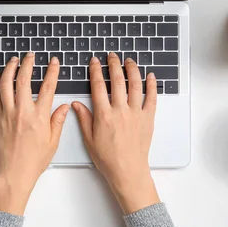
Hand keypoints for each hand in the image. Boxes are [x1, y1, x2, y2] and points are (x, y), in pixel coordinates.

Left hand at [0, 53, 68, 214]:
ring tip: (14, 60)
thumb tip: (64, 106)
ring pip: (6, 84)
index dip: (52, 72)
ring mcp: (7, 114)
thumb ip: (58, 121)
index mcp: (39, 117)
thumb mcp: (53, 141)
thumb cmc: (34, 161)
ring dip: (10, 69)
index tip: (53, 62)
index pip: (48, 87)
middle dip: (28, 64)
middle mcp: (22, 112)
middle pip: (24, 80)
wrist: (14, 173)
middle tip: (31, 55)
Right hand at [72, 53, 159, 214]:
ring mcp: (136, 113)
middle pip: (117, 81)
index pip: (98, 86)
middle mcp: (120, 111)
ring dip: (132, 70)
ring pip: (135, 85)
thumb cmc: (108, 158)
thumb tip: (76, 104)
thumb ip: (84, 119)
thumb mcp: (89, 139)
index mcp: (104, 115)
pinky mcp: (148, 119)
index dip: (96, 71)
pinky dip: (151, 86)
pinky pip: (151, 98)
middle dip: (114, 65)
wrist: (128, 171)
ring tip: (129, 61)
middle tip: (112, 56)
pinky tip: (150, 76)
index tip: (94, 62)